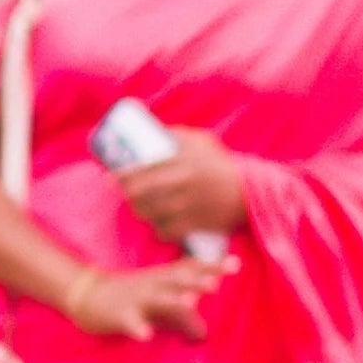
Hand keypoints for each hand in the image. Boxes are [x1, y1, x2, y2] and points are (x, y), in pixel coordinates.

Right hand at [69, 261, 215, 343]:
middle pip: (176, 280)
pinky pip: (129, 322)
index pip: (189, 268)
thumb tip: (204, 333)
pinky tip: (146, 335)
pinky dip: (137, 327)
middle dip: (195, 280)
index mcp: (161, 278)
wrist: (84, 295)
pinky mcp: (119, 315)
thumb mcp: (156, 302)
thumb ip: (182, 316)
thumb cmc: (127, 298)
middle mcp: (151, 285)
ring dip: (173, 300)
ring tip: (190, 303)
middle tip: (217, 282)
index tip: (236, 264)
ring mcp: (135, 299)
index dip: (211, 266)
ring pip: (156, 298)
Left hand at [115, 129, 247, 243]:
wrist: (252, 192)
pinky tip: (159, 224)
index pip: (141, 168)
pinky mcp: (195, 223)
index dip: (121, 176)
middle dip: (128, 195)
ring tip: (140, 208)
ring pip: (150, 212)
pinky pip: (166, 231)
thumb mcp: (202, 142)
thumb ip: (176, 136)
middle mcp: (182, 181)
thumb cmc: (222, 165)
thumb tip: (150, 131)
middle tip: (126, 194)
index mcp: (182, 159)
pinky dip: (159, 229)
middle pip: (140, 193)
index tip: (111, 178)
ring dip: (141, 211)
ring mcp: (188, 204)